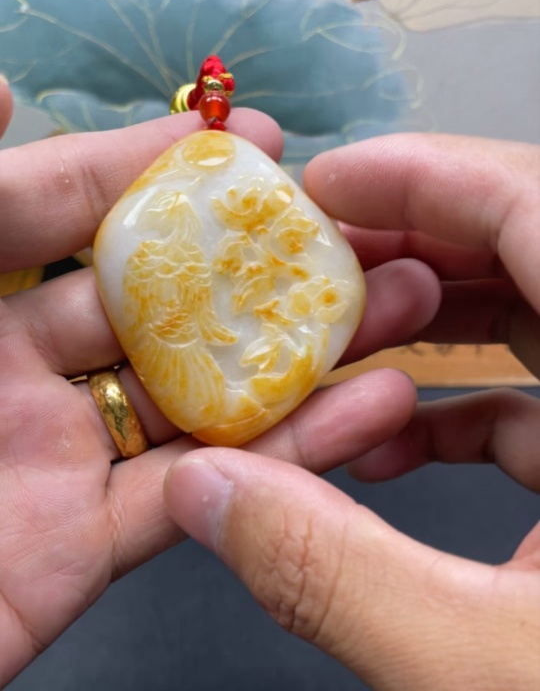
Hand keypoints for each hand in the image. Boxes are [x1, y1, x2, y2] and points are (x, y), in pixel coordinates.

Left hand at [0, 77, 439, 686]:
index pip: (63, 213)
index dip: (152, 170)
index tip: (248, 142)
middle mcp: (12, 372)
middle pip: (156, 304)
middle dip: (255, 262)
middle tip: (350, 230)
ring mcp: (57, 459)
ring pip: (196, 399)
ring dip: (297, 357)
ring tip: (392, 308)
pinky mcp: (87, 548)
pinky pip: (197, 494)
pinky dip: (282, 460)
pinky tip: (359, 414)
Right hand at [164, 134, 539, 690]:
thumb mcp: (480, 676)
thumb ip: (331, 577)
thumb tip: (208, 496)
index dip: (436, 179)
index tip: (330, 184)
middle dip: (419, 252)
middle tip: (315, 267)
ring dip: (438, 336)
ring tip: (340, 357)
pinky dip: (471, 415)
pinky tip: (397, 453)